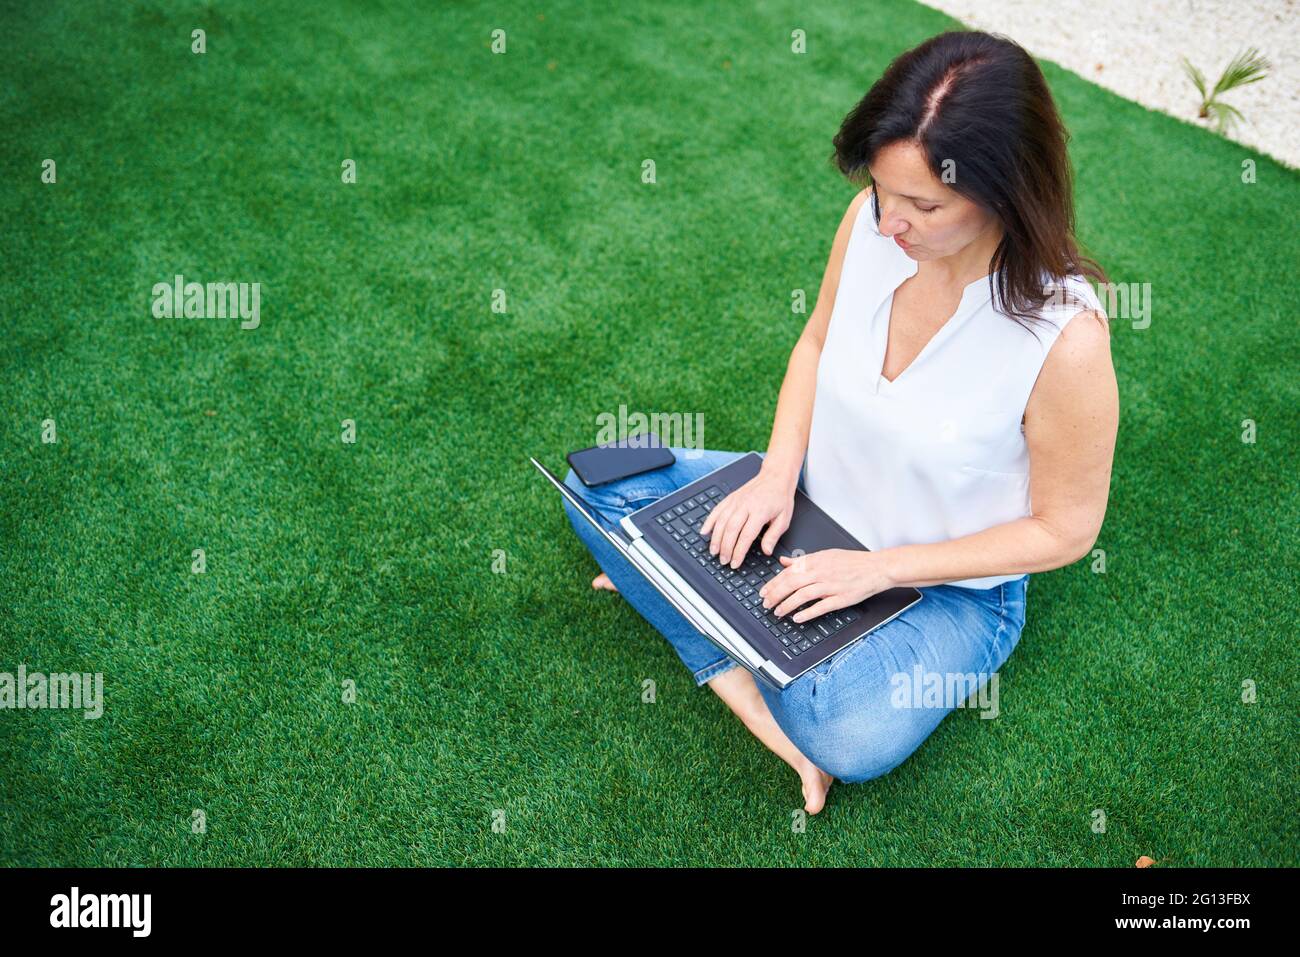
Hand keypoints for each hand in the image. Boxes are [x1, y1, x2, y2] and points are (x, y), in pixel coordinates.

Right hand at [699, 469, 794, 568]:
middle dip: (725, 548)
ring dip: (715, 538)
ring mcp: (736, 501)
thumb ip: (774, 536)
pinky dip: (709, 521)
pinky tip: (704, 532)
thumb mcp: (784, 518)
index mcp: (760, 511)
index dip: (739, 552)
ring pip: (721, 521)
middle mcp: (745, 505)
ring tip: (714, 551)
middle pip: (731, 530)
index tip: (735, 563)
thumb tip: (766, 551)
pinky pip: (717, 510)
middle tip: (723, 560)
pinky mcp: (730, 498)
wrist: (775, 476)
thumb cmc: (780, 497)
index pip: (746, 536)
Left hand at [758, 549, 896, 621]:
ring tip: (778, 612)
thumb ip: (803, 560)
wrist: (876, 568)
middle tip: (765, 604)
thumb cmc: (852, 562)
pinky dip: (807, 613)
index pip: (788, 572)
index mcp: (816, 561)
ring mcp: (831, 585)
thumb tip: (784, 561)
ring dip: (787, 605)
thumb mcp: (825, 555)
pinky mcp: (841, 598)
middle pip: (791, 584)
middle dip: (775, 595)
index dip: (773, 583)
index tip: (763, 592)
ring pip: (802, 595)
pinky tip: (797, 618)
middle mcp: (821, 572)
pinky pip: (821, 607)